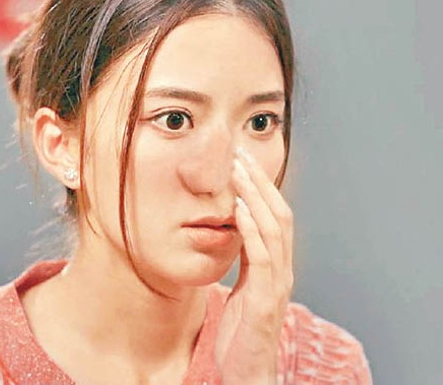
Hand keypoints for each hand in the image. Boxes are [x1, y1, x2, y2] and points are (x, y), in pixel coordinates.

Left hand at [214, 147, 293, 384]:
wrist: (247, 371)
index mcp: (276, 265)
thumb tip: (232, 232)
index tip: (243, 160)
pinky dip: (251, 229)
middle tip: (241, 153)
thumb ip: (243, 261)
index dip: (262, 187)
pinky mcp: (266, 300)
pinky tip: (240, 209)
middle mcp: (283, 269)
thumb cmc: (242, 331)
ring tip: (239, 171)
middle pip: (279, 213)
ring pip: (274, 229)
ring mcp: (278, 283)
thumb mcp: (243, 288)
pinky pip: (261, 257)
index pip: (275, 216)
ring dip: (256, 196)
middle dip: (260, 182)